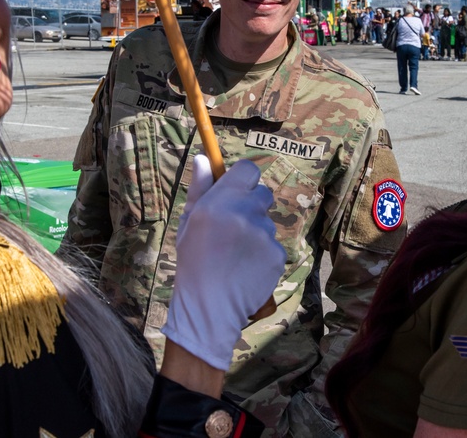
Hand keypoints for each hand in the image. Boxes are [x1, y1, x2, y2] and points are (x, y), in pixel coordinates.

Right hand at [162, 156, 285, 370]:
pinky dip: (263, 252)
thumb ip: (199, 188)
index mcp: (220, 202)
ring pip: (267, 221)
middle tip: (233, 225)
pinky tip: (246, 267)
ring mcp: (265, 234)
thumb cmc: (193, 263)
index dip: (242, 178)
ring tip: (236, 253)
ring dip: (256, 230)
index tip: (235, 189)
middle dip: (251, 203)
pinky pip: (273, 244)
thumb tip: (202, 159)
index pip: (248, 170)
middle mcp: (245, 213)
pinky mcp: (278, 254)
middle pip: (262, 193)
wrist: (210, 307)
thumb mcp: (188, 223)